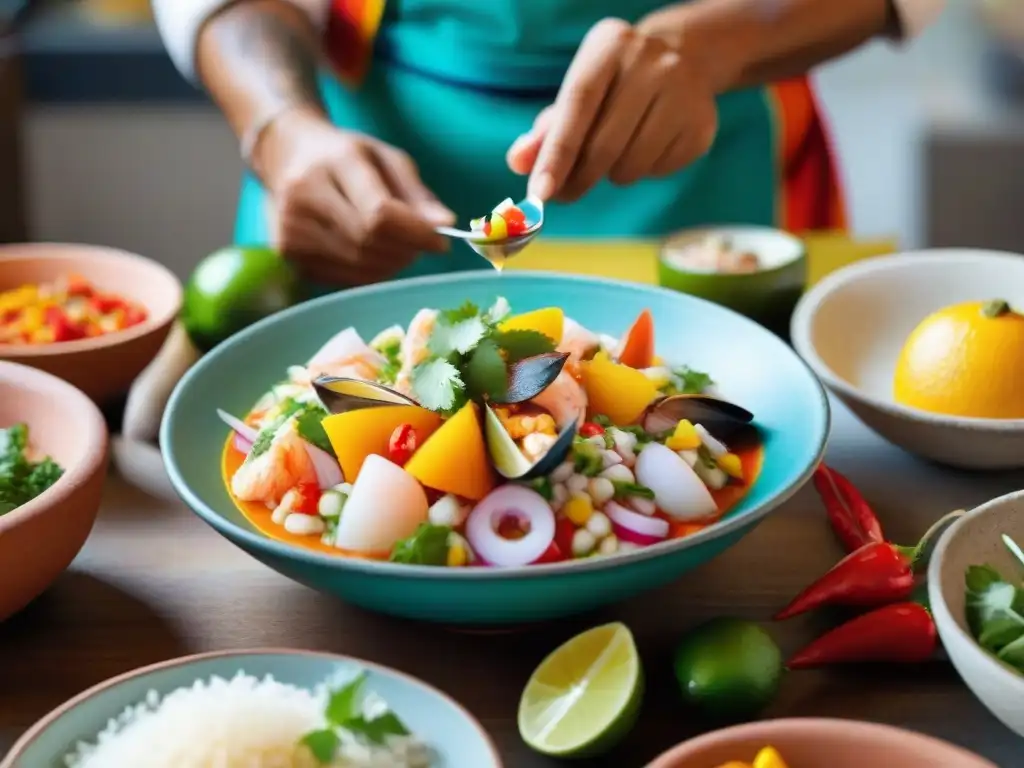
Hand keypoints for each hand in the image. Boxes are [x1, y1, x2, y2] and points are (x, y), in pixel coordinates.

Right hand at [255, 107, 453, 284]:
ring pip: (358, 266)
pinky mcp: (286, 252)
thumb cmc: (345, 156)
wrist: (286, 155)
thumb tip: (445, 225)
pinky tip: (371, 253)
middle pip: (370, 244)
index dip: (415, 234)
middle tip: (420, 244)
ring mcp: (290, 227)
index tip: (440, 242)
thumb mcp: (387, 159)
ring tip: (397, 247)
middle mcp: (304, 196)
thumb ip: (418, 194)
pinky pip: (343, 278)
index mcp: (334, 163)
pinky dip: (368, 272)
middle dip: (406, 250)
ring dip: (390, 264)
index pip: (379, 213)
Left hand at [508, 18, 718, 202]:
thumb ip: (546, 130)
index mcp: (609, 46)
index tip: (539, 193)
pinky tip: (649, 144)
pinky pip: (658, 171)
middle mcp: (651, 63)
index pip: (576, 106)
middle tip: (564, 194)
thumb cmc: (616, 83)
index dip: (556, 154)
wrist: (687, 56)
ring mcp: (683, 93)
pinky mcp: (702, 125)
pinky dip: (645, 170)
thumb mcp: (579, 91)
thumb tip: (518, 163)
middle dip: (578, 178)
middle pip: (603, 145)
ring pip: (631, 166)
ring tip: (619, 149)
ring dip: (614, 173)